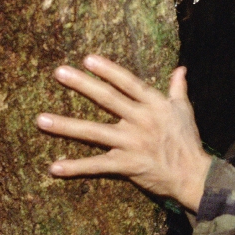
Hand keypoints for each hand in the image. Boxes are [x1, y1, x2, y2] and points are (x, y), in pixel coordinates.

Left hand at [37, 55, 211, 211]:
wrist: (193, 175)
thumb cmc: (188, 141)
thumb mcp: (184, 111)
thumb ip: (178, 88)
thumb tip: (181, 68)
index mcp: (154, 104)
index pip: (128, 82)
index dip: (108, 70)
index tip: (87, 59)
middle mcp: (141, 120)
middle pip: (107, 99)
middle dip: (82, 85)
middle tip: (58, 72)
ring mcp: (132, 143)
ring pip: (93, 132)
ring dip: (66, 125)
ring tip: (41, 119)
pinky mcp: (126, 165)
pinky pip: (97, 166)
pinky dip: (75, 167)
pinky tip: (54, 167)